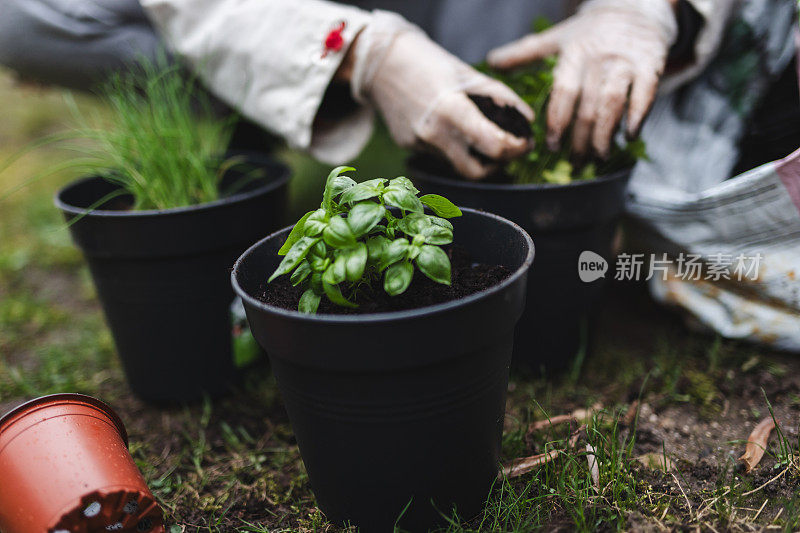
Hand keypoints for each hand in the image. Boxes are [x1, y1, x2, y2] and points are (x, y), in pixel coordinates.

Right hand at [350, 11, 533, 179]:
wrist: (381, 63)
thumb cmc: (428, 62)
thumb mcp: (469, 74)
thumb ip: (501, 98)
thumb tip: (527, 120)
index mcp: (452, 111)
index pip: (494, 147)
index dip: (516, 149)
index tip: (524, 142)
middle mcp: (434, 134)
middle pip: (476, 172)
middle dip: (497, 165)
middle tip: (507, 149)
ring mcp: (419, 144)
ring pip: (457, 165)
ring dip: (475, 155)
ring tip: (482, 135)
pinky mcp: (409, 146)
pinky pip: (440, 155)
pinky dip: (454, 146)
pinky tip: (451, 126)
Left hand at [487, 0, 677, 157]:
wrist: (637, 5)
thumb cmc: (592, 29)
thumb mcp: (558, 36)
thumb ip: (525, 52)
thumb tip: (491, 60)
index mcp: (574, 53)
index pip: (563, 92)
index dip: (557, 122)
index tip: (551, 146)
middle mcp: (599, 57)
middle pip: (587, 105)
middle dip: (579, 138)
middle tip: (574, 162)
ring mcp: (626, 61)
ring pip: (612, 103)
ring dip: (605, 134)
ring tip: (599, 155)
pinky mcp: (651, 64)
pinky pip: (645, 94)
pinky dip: (638, 116)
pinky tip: (630, 136)